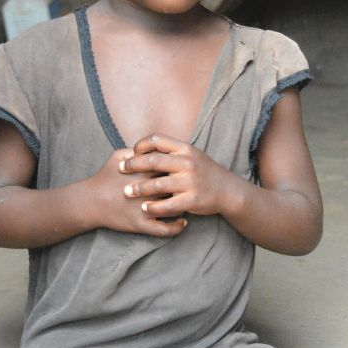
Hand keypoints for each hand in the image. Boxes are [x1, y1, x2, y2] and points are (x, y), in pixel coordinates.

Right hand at [88, 148, 187, 236]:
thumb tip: (153, 147)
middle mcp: (148, 190)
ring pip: (175, 208)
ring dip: (184, 206)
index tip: (183, 171)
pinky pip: (165, 229)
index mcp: (144, 171)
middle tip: (190, 187)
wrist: (91, 201)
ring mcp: (145, 209)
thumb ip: (137, 150)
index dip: (180, 169)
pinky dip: (177, 227)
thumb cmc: (105, 177)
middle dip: (185, 187)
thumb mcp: (118, 156)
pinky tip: (182, 222)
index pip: (171, 167)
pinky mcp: (141, 225)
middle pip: (177, 187)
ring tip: (188, 204)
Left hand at [119, 134, 240, 219]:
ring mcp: (190, 182)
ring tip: (127, 191)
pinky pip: (168, 204)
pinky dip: (153, 206)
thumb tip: (142, 150)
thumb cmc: (202, 171)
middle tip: (121, 170)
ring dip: (139, 188)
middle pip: (153, 160)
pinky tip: (144, 207)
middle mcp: (187, 163)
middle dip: (133, 165)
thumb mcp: (190, 155)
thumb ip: (170, 152)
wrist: (227, 190)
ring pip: (157, 184)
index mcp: (185, 149)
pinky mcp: (192, 199)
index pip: (158, 140)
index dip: (141, 145)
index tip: (132, 153)